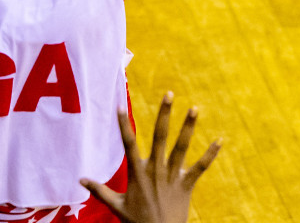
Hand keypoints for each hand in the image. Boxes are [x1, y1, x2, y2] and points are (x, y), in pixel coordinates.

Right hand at [80, 93, 220, 222]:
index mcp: (137, 173)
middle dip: (164, 115)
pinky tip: (220, 140)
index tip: (119, 105)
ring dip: (188, 128)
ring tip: (195, 108)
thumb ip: (99, 190)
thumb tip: (80, 180)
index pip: (128, 144)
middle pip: (160, 137)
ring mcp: (172, 177)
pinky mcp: (186, 185)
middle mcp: (155, 171)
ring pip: (181, 148)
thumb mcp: (116, 206)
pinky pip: (200, 168)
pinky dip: (210, 154)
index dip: (123, 124)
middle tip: (169, 94)